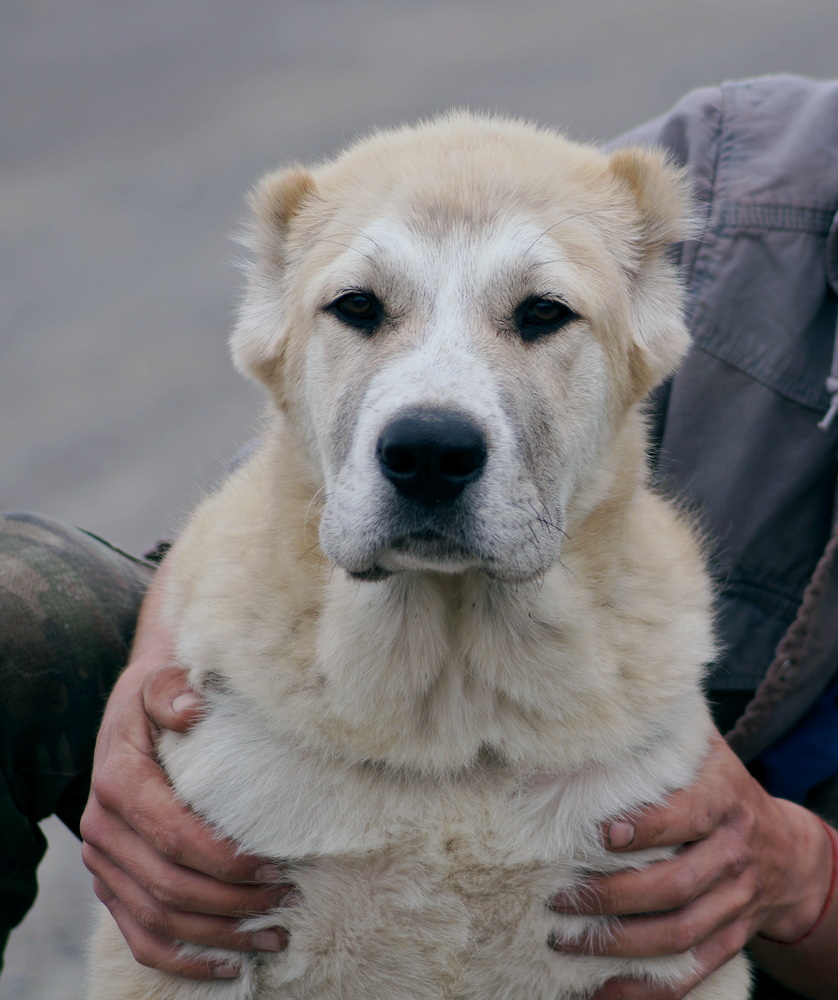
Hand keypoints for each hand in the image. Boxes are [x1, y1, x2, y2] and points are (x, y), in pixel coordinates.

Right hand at [81, 569, 294, 979]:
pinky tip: (231, 964)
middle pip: (170, 887)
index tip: (275, 863)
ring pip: (158, 920)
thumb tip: (190, 711)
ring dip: (219, 935)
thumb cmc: (163, 697)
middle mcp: (103, 829)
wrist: (134, 711)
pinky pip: (140, 937)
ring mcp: (104, 863)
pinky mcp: (112, 884)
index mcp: (119, 782)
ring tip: (277, 931)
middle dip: (234, 900)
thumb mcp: (165, 679)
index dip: (226, 859)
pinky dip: (183, 958)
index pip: (175, 836)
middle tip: (289, 896)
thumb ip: (173, 690)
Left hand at [548, 731, 833, 998]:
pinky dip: (649, 989)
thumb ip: (667, 734)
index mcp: (724, 803)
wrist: (790, 852)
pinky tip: (603, 992)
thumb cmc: (726, 791)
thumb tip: (608, 711)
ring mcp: (735, 902)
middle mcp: (733, 855)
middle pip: (675, 885)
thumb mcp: (708, 754)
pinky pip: (693, 969)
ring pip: (678, 933)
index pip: (687, 817)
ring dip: (618, 942)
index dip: (647, 827)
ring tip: (565, 938)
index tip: (602, 834)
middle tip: (560, 898)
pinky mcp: (730, 937)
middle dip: (613, 895)